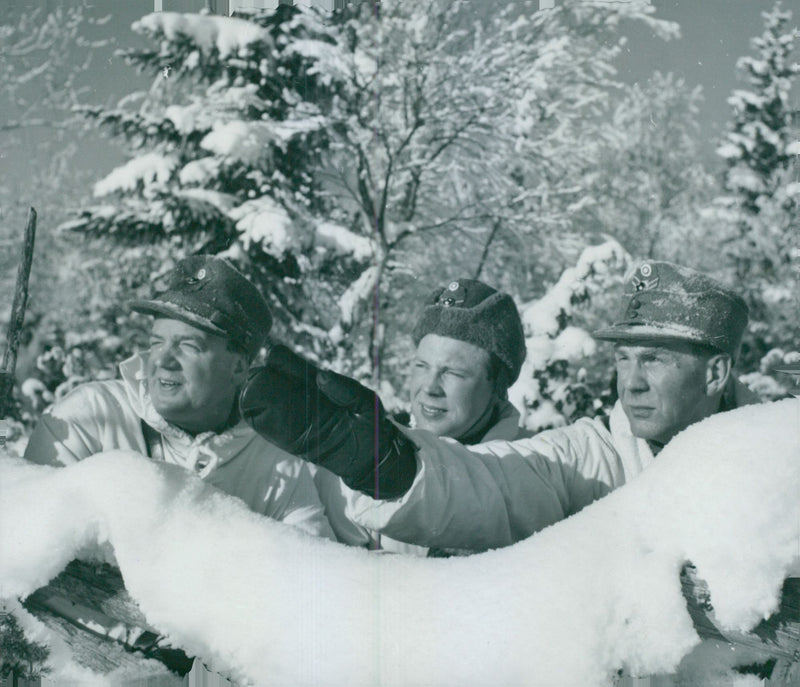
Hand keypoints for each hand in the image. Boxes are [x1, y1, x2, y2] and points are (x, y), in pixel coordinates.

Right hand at [239, 345, 416, 498]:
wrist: (375, 459)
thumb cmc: (373, 424)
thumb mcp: (366, 401)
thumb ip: (345, 388)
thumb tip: (321, 375)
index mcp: (318, 382)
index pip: (287, 362)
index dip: (278, 360)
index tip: (274, 362)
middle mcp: (302, 397)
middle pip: (271, 379)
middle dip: (262, 377)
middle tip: (257, 380)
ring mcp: (296, 418)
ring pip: (267, 402)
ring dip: (257, 398)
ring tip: (250, 395)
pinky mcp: (293, 440)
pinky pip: (272, 428)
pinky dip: (260, 420)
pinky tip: (252, 413)